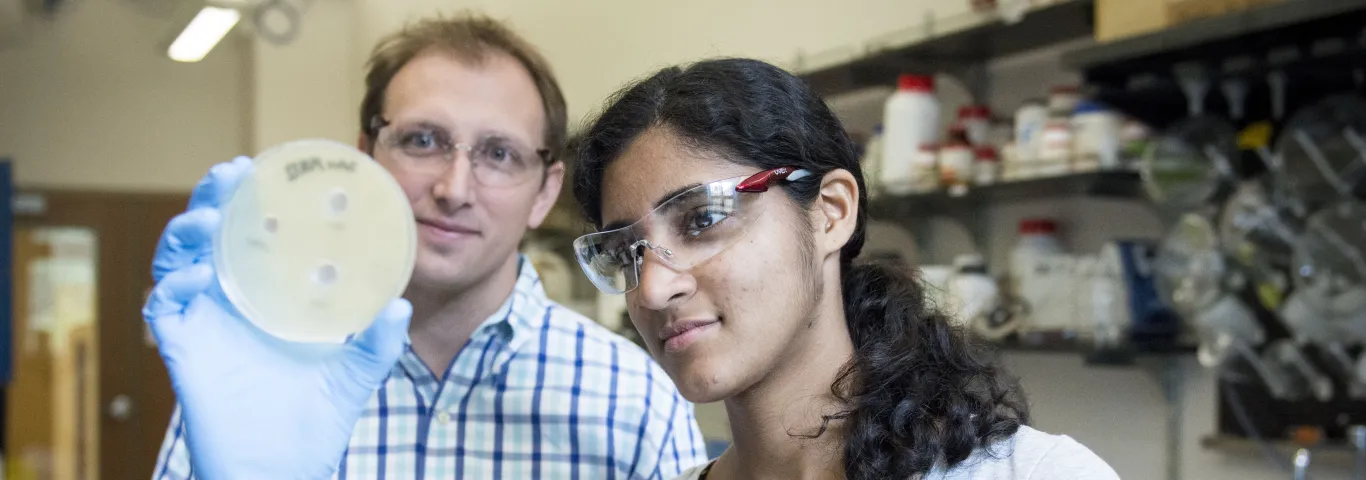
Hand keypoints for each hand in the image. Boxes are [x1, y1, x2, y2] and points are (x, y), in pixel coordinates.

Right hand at [143, 157, 411, 479]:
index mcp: (266, 298)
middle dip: (212, 199)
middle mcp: (229, 304)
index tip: (259, 169)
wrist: (284, 466)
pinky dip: (176, 287)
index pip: (250, 238)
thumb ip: (379, 340)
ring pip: (177, 262)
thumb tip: (400, 306)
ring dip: (188, 232)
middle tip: (230, 172)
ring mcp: (203, 324)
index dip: (248, 202)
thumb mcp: (357, 370)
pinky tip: (200, 276)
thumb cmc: (315, 417)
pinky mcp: (184, 352)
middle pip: (209, 237)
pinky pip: (166, 310)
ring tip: (211, 216)